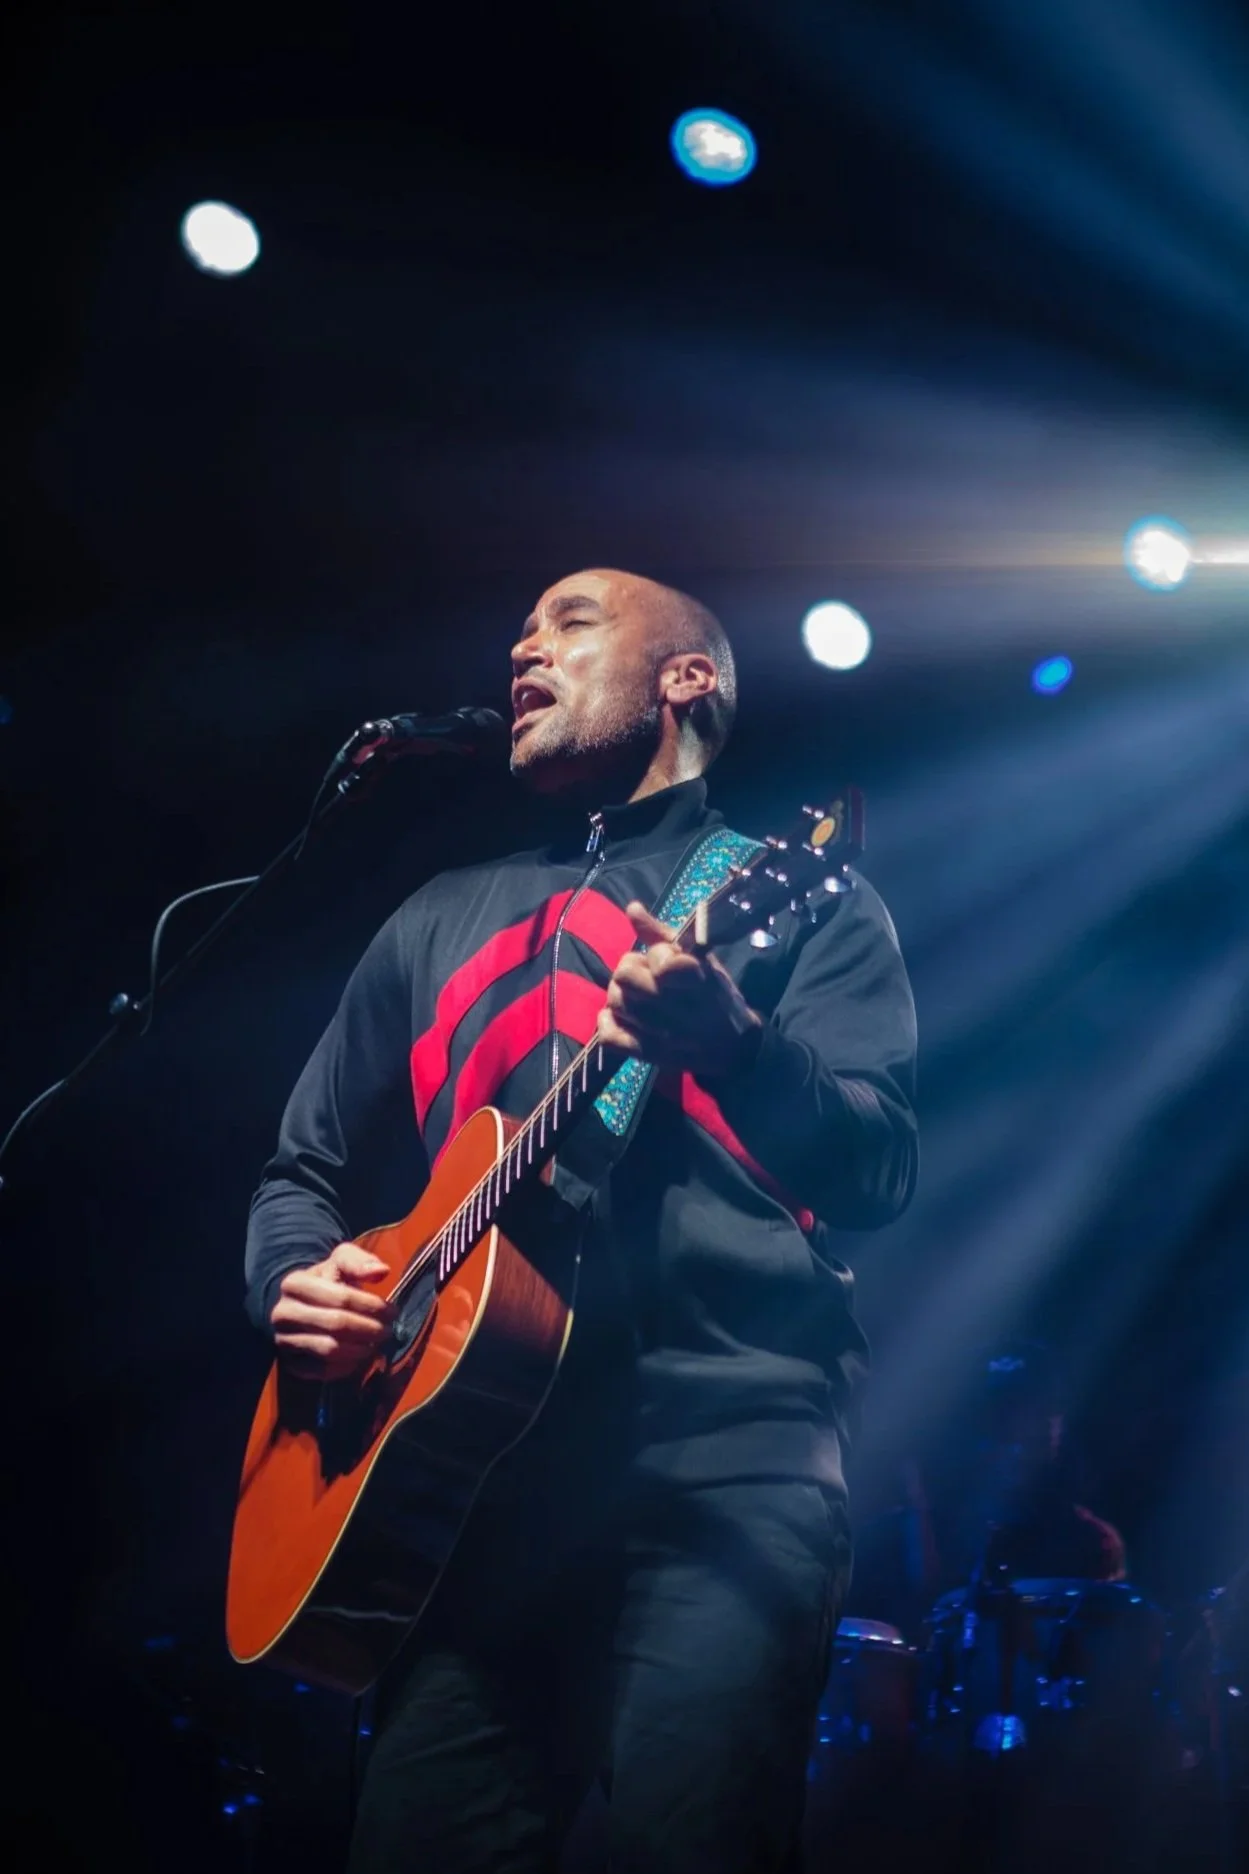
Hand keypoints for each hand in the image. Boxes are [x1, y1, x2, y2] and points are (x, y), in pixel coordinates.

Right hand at [271, 1242, 395, 1380]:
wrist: (301, 1306)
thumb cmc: (326, 1281)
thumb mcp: (340, 1262)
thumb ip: (359, 1262)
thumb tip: (382, 1271)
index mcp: (294, 1283)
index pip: (341, 1298)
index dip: (372, 1306)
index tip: (392, 1311)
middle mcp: (283, 1313)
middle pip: (336, 1325)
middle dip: (369, 1329)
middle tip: (387, 1331)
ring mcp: (284, 1340)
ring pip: (330, 1350)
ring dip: (360, 1349)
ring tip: (376, 1343)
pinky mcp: (290, 1364)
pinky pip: (322, 1370)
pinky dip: (346, 1367)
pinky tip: (360, 1357)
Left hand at [596, 902, 762, 1078]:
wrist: (733, 1046)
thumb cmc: (717, 995)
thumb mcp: (700, 959)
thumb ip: (662, 934)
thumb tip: (632, 908)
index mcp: (696, 979)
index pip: (659, 960)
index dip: (657, 955)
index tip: (667, 960)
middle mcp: (678, 1008)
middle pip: (624, 975)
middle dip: (631, 970)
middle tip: (644, 976)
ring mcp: (661, 1034)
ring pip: (615, 1002)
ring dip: (620, 995)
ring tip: (636, 997)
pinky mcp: (648, 1055)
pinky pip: (610, 1037)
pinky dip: (608, 1024)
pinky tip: (619, 1017)